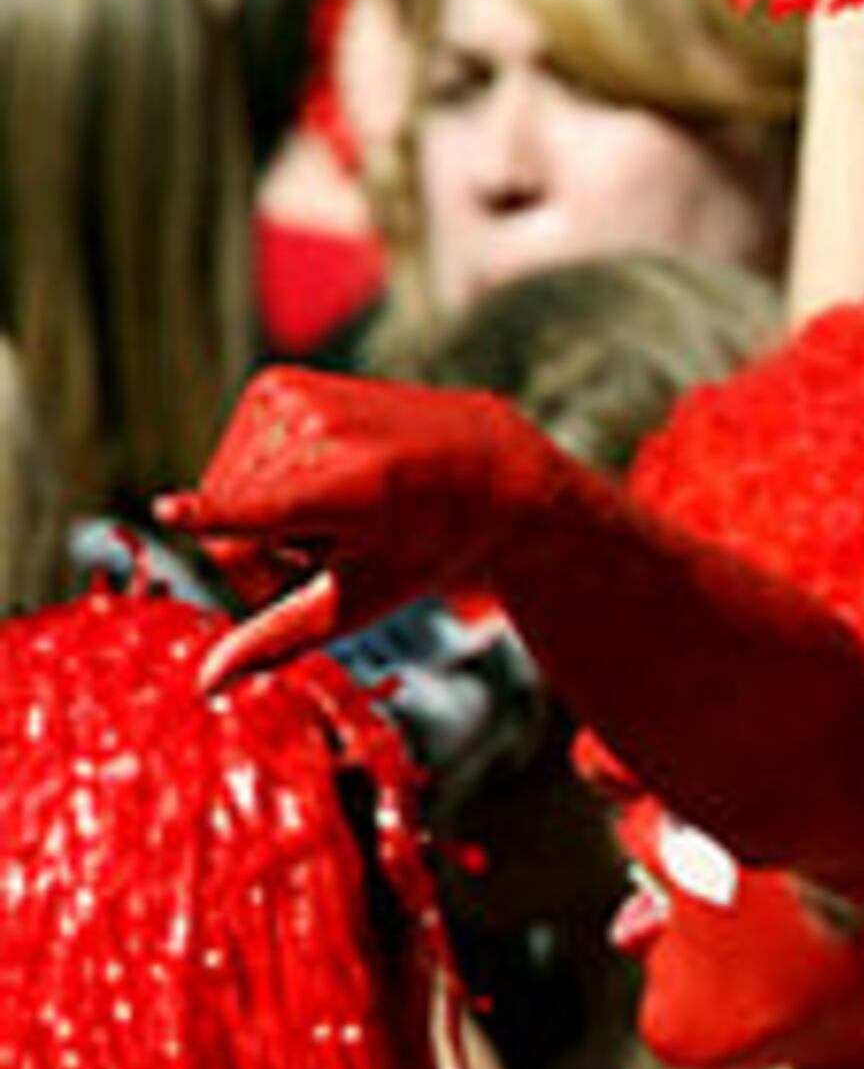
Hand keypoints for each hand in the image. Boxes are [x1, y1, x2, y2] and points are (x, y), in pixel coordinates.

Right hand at [159, 371, 573, 689]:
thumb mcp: (362, 599)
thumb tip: (204, 685)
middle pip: (228, 531)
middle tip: (332, 554)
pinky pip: (232, 458)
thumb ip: (281, 637)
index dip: (211, 517)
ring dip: (264, 520)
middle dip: (264, 558)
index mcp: (350, 488)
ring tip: (335, 515)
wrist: (490, 469)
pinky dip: (265, 481)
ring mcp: (295, 398)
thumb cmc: (430, 546)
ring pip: (221, 494)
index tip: (169, 512)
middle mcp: (323, 432)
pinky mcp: (278, 383)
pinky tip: (321, 483)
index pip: (265, 508)